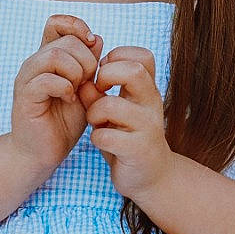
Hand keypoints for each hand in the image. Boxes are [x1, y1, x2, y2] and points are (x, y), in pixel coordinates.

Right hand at [8, 14, 103, 180]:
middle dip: (86, 60)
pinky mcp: (25, 97)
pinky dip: (65, 88)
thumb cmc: (64, 121)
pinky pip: (47, 80)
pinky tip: (70, 101)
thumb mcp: (84, 89)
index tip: (93, 46)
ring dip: (76, 72)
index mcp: (47, 57)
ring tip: (79, 90)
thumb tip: (97, 38)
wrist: (43, 152)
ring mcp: (27, 79)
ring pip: (55, 56)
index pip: (57, 22)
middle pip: (65, 41)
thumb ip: (89, 64)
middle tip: (88, 81)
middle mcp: (34, 63)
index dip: (77, 27)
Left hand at [82, 45, 174, 204]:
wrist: (151, 177)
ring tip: (96, 122)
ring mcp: (148, 127)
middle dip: (106, 76)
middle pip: (134, 70)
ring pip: (112, 105)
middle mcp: (152, 104)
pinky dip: (97, 138)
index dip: (117, 57)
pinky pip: (107, 136)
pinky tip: (100, 142)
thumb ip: (98, 94)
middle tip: (98, 92)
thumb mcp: (113, 113)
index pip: (142, 56)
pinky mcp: (138, 150)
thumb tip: (82, 81)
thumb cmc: (128, 139)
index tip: (103, 74)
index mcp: (147, 91)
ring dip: (94, 112)